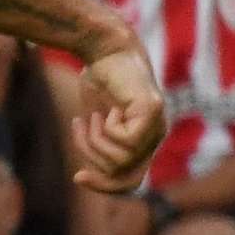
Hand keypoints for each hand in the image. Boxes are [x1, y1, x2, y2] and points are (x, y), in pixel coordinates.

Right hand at [67, 47, 169, 194]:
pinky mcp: (153, 112)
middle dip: (93, 158)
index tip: (77, 176)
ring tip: (90, 116)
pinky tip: (108, 108)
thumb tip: (89, 175)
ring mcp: (157, 126)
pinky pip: (124, 139)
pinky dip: (107, 127)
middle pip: (122, 174)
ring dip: (95, 140)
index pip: (131, 182)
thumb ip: (99, 145)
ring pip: (120, 159)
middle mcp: (155, 137)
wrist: (105, 48)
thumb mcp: (95, 121)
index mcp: (144, 141)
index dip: (105, 186)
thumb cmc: (99, 80)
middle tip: (79, 129)